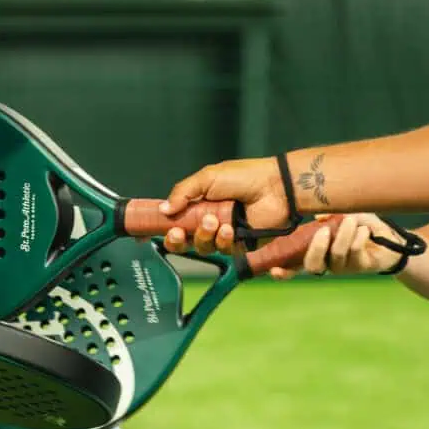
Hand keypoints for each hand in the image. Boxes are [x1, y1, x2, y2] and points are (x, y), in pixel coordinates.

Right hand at [160, 157, 289, 253]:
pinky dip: (224, 240)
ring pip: (202, 247)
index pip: (174, 221)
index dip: (163, 228)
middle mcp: (208, 221)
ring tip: (214, 221)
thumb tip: (163, 209)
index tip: (153, 232)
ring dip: (204, 236)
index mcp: (198, 205)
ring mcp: (223, 234)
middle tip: (179, 232)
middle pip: (183, 241)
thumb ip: (183, 192)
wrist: (275, 187)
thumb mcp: (207, 178)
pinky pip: (223, 250)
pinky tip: (230, 228)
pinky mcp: (239, 244)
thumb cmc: (243, 177)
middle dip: (176, 240)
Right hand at [267, 213, 403, 279]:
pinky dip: (357, 238)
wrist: (391, 238)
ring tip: (351, 221)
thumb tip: (318, 219)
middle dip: (315, 249)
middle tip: (324, 230)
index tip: (273, 269)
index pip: (294, 265)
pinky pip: (354, 253)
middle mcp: (326, 263)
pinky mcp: (360, 267)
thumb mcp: (345, 216)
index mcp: (316, 251)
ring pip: (336, 256)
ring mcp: (343, 267)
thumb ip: (332, 215)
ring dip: (342, 236)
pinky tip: (364, 230)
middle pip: (312, 266)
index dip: (283, 271)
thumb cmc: (362, 225)